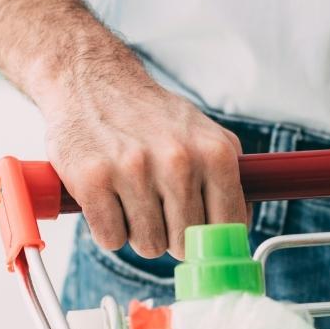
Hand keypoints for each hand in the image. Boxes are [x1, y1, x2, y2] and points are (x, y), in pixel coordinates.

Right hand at [46, 75, 246, 259]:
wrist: (92, 82)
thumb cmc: (151, 116)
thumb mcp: (206, 135)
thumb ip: (230, 180)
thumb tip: (237, 234)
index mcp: (214, 152)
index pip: (228, 228)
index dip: (212, 241)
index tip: (200, 239)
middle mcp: (178, 161)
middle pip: (186, 245)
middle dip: (171, 236)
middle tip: (157, 207)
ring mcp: (133, 171)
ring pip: (148, 246)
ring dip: (138, 231)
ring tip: (130, 197)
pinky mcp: (92, 180)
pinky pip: (111, 239)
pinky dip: (107, 228)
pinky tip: (108, 199)